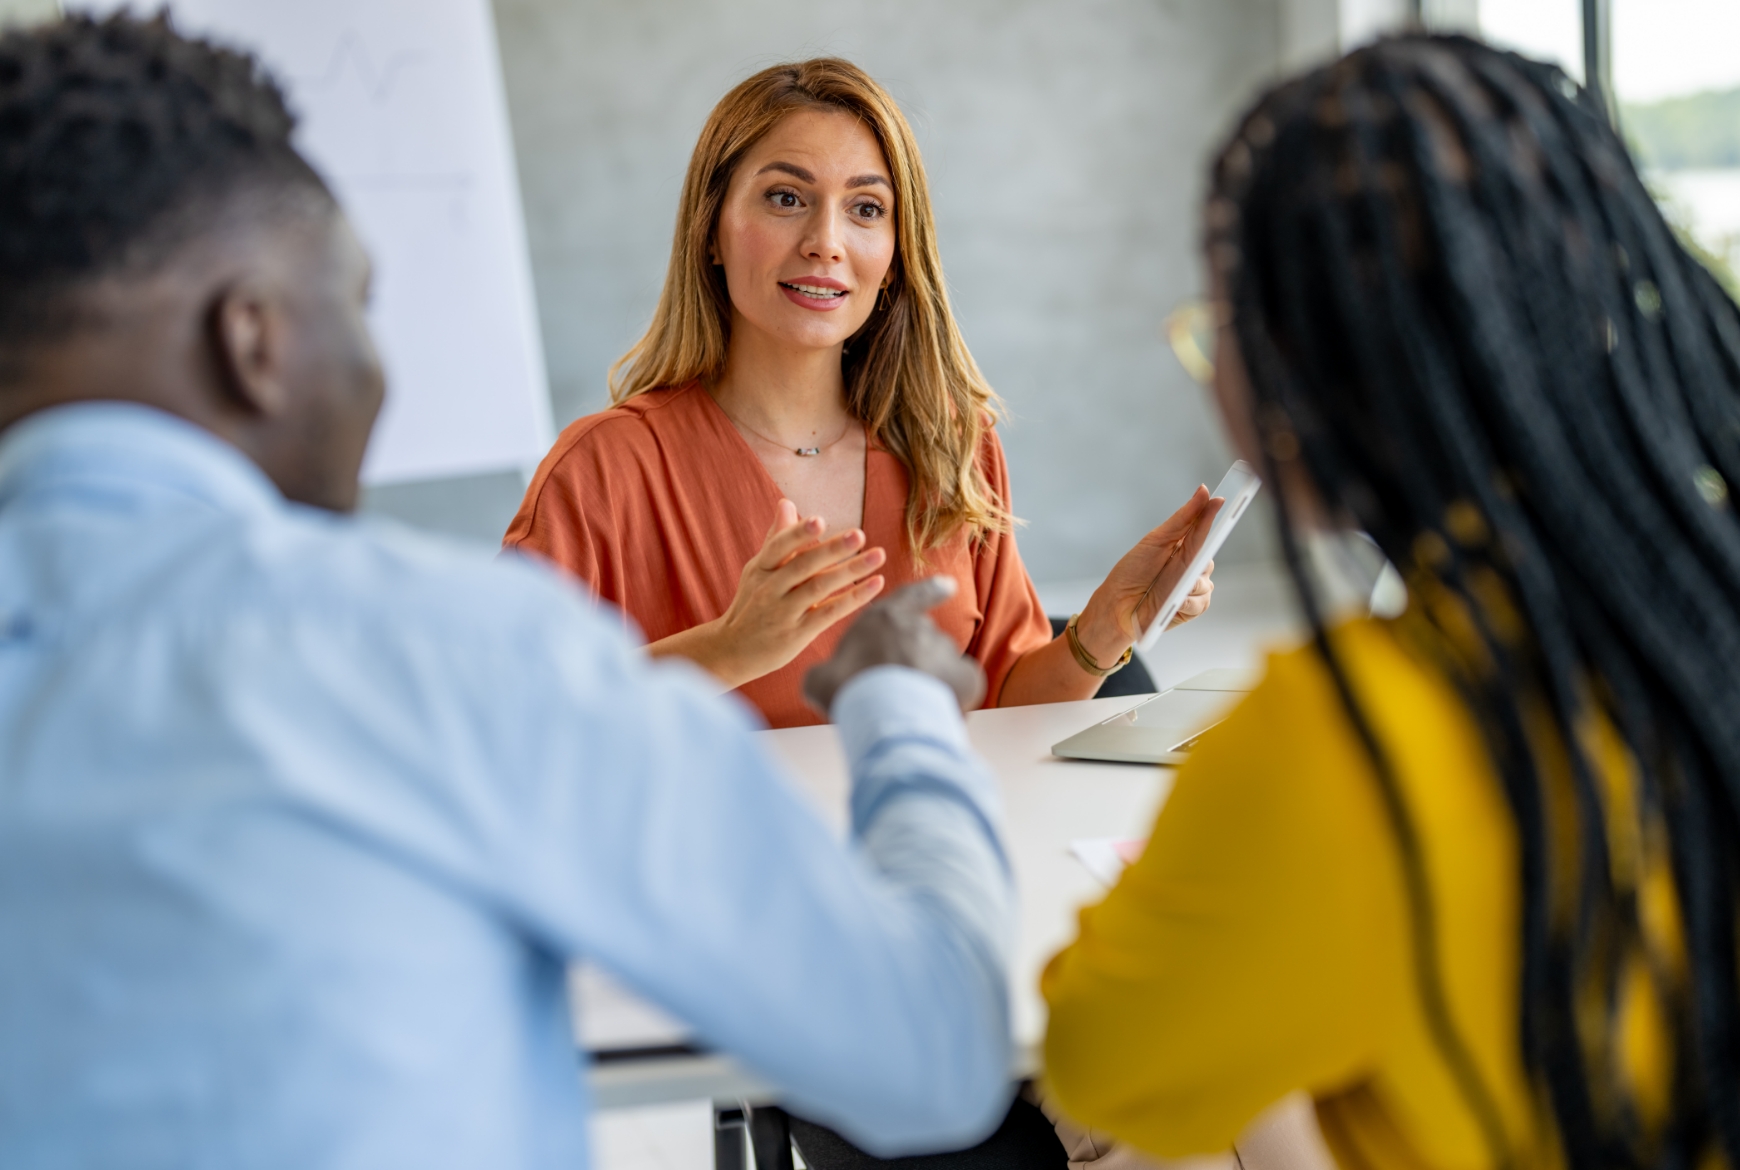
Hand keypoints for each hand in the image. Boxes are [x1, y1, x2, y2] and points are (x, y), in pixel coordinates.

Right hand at [684, 499, 886, 687]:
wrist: (732, 651)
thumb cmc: (752, 604)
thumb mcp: (757, 570)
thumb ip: (776, 538)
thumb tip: (786, 502)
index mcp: (761, 569)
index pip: (778, 547)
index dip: (797, 534)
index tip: (819, 520)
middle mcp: (770, 589)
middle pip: (802, 566)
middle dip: (831, 549)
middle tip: (859, 535)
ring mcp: (783, 612)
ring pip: (819, 588)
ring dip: (850, 571)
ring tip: (878, 555)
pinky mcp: (797, 634)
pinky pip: (829, 613)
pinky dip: (853, 598)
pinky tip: (875, 584)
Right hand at [803, 577, 986, 715]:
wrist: (882, 714)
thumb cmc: (849, 690)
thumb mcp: (822, 677)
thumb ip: (828, 672)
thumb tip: (824, 678)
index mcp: (885, 619)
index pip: (912, 596)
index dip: (929, 591)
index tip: (948, 585)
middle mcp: (920, 628)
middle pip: (923, 642)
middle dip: (914, 662)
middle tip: (895, 691)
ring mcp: (946, 651)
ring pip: (942, 665)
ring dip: (931, 681)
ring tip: (910, 709)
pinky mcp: (966, 677)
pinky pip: (962, 684)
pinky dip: (953, 696)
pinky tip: (935, 711)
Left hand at [1073, 487, 1223, 667]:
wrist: (1117, 606)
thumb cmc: (1132, 572)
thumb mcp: (1156, 540)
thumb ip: (1183, 518)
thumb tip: (1204, 491)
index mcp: (1182, 546)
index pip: (1202, 528)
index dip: (1212, 515)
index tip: (1220, 501)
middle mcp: (1190, 566)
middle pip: (1208, 555)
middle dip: (1199, 557)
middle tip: (1185, 558)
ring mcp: (1192, 587)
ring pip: (1206, 581)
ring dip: (1190, 583)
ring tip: (1168, 585)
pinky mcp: (1192, 608)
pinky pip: (1202, 602)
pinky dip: (1188, 602)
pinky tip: (1173, 602)